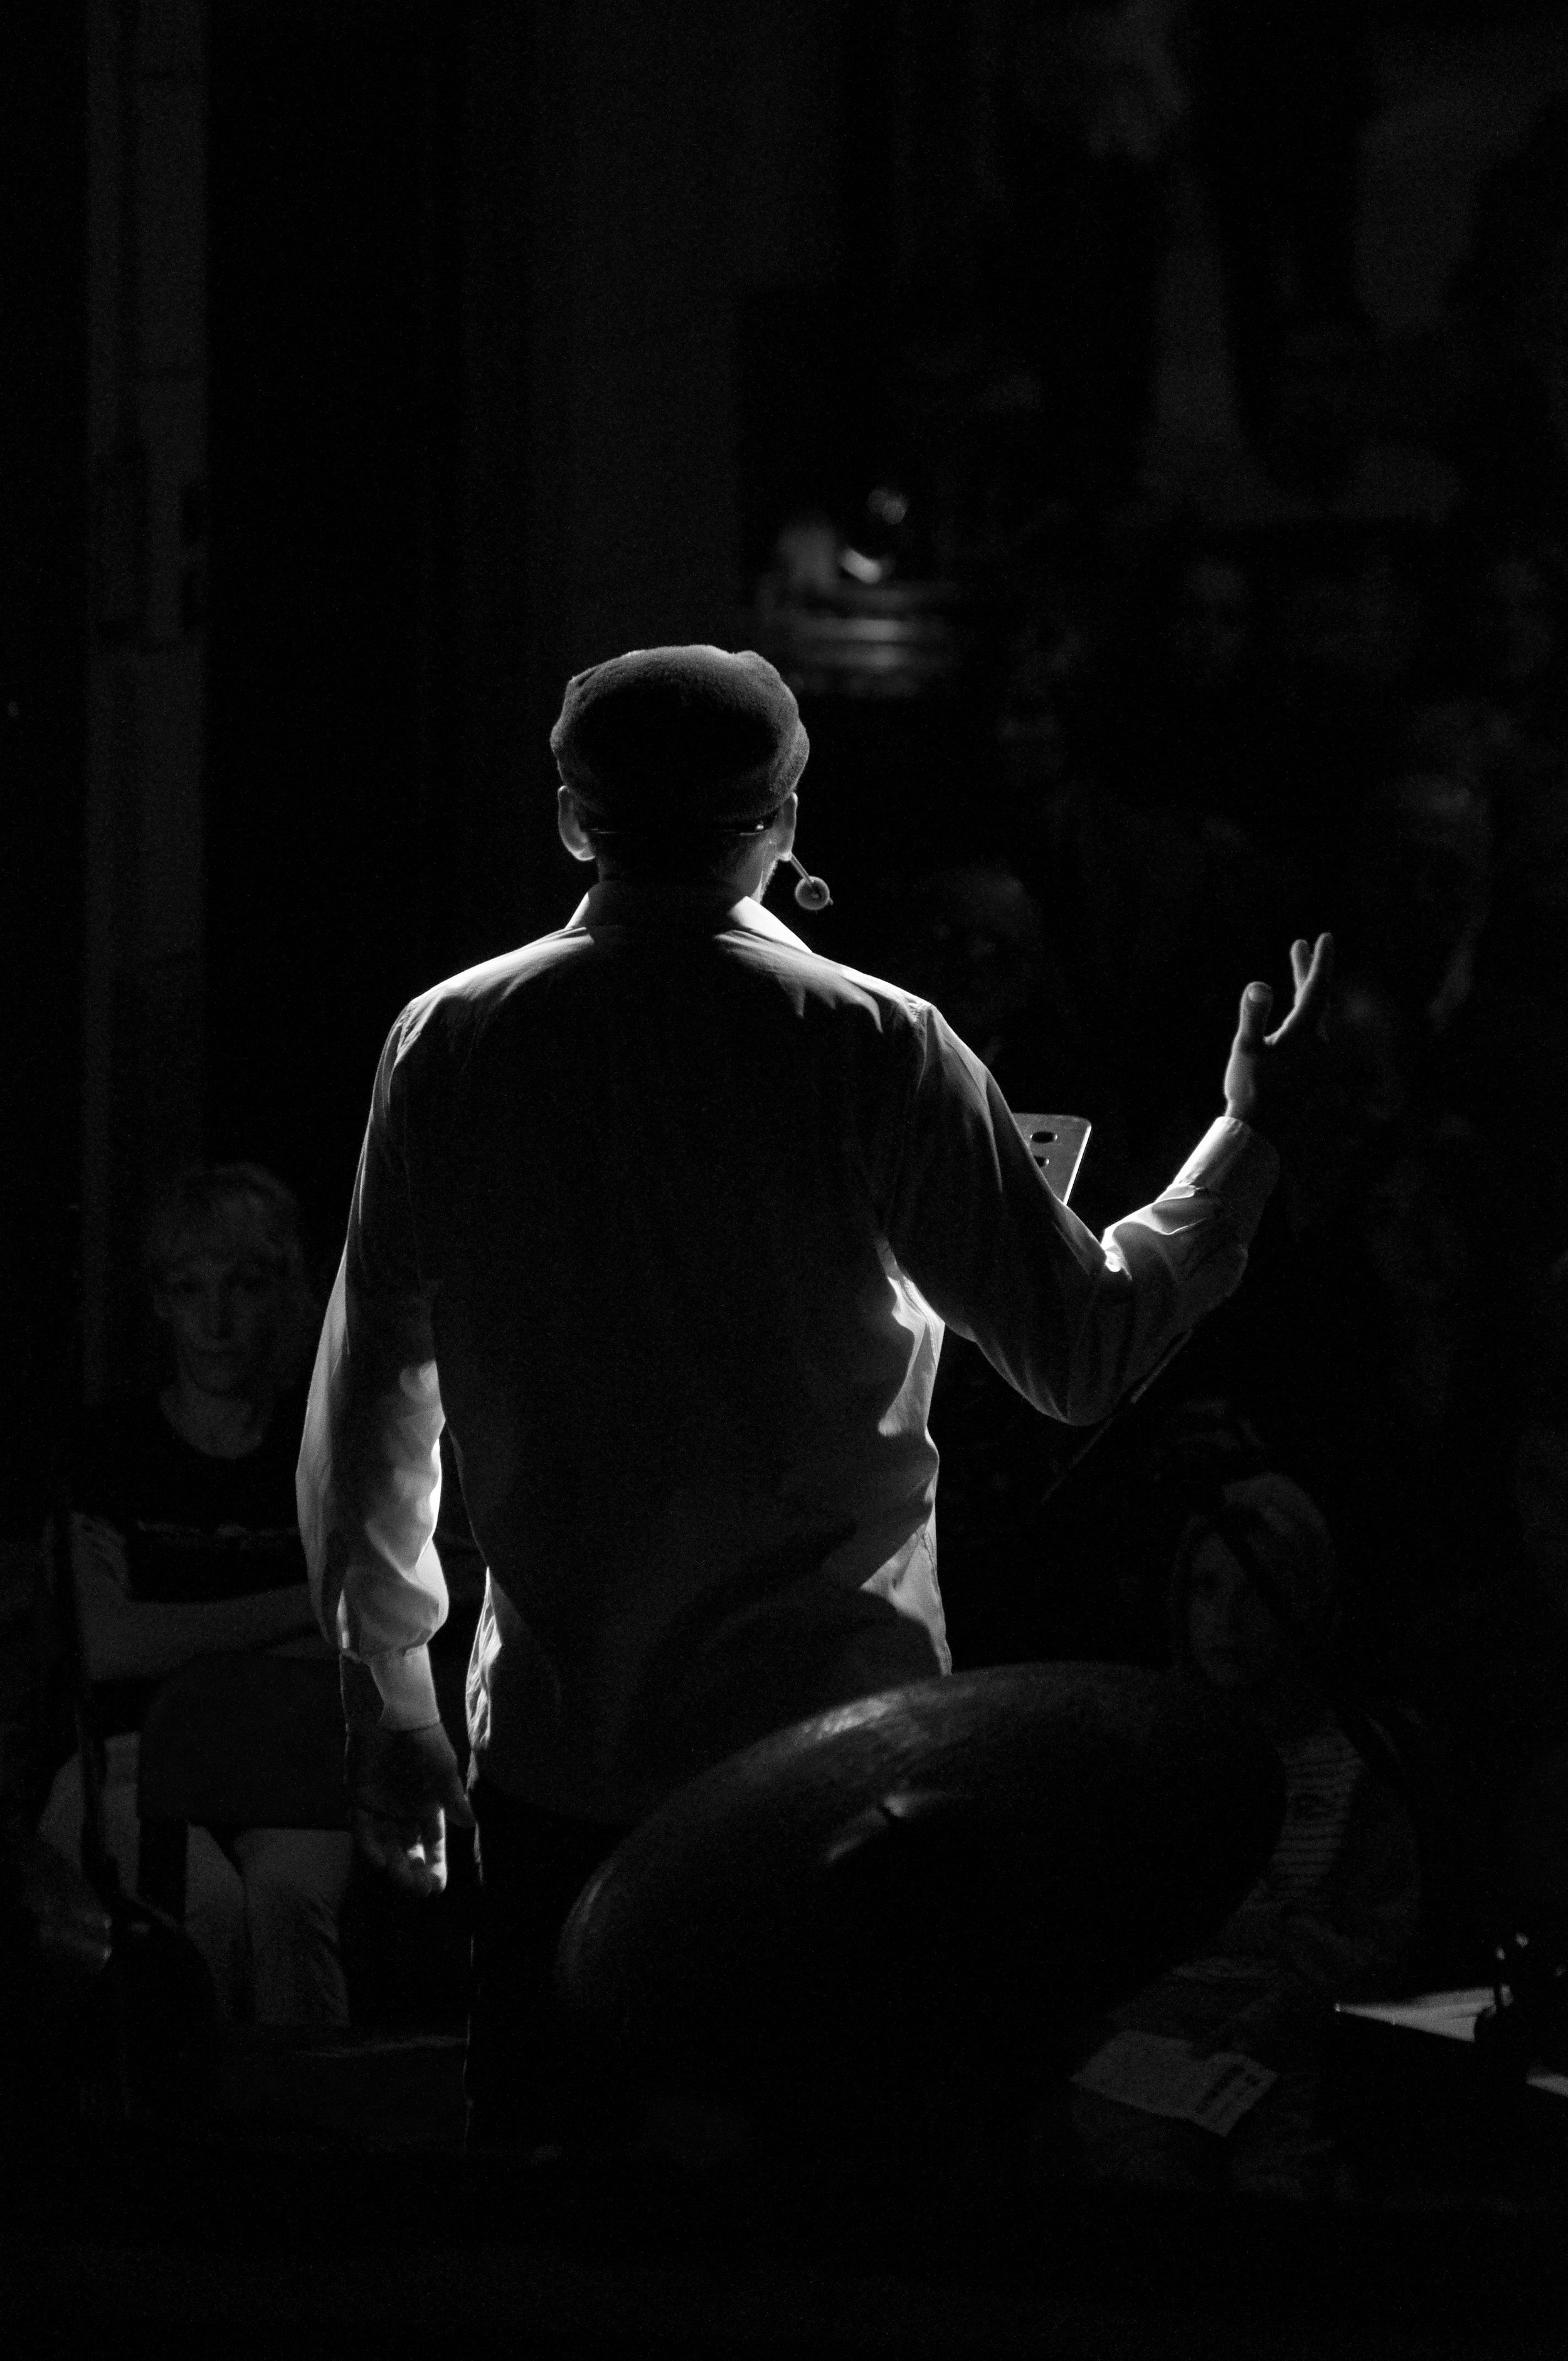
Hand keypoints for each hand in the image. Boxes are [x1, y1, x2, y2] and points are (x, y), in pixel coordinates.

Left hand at [345, 1722, 474, 1899]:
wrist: (394, 1714)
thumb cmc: (424, 1740)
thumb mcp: (444, 1770)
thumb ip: (453, 1799)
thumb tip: (470, 1825)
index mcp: (428, 1805)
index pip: (433, 1843)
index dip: (436, 1865)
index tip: (438, 1887)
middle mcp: (405, 1811)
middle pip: (409, 1849)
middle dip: (415, 1870)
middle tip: (419, 1890)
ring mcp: (382, 1807)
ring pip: (387, 1844)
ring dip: (393, 1863)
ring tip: (401, 1878)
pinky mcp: (360, 1799)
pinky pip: (363, 1829)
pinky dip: (370, 1845)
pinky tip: (378, 1860)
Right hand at [1223, 934, 1334, 1157]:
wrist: (1261, 1133)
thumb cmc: (1251, 1090)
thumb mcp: (1246, 1050)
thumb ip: (1253, 1015)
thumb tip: (1259, 985)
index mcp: (1304, 1034)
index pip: (1316, 989)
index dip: (1320, 962)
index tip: (1325, 937)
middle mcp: (1317, 1044)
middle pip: (1316, 999)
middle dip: (1308, 971)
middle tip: (1302, 946)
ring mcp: (1315, 1060)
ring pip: (1313, 1018)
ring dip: (1304, 995)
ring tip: (1297, 980)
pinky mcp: (1309, 1073)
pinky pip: (1308, 1035)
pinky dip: (1301, 1017)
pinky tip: (1291, 1025)